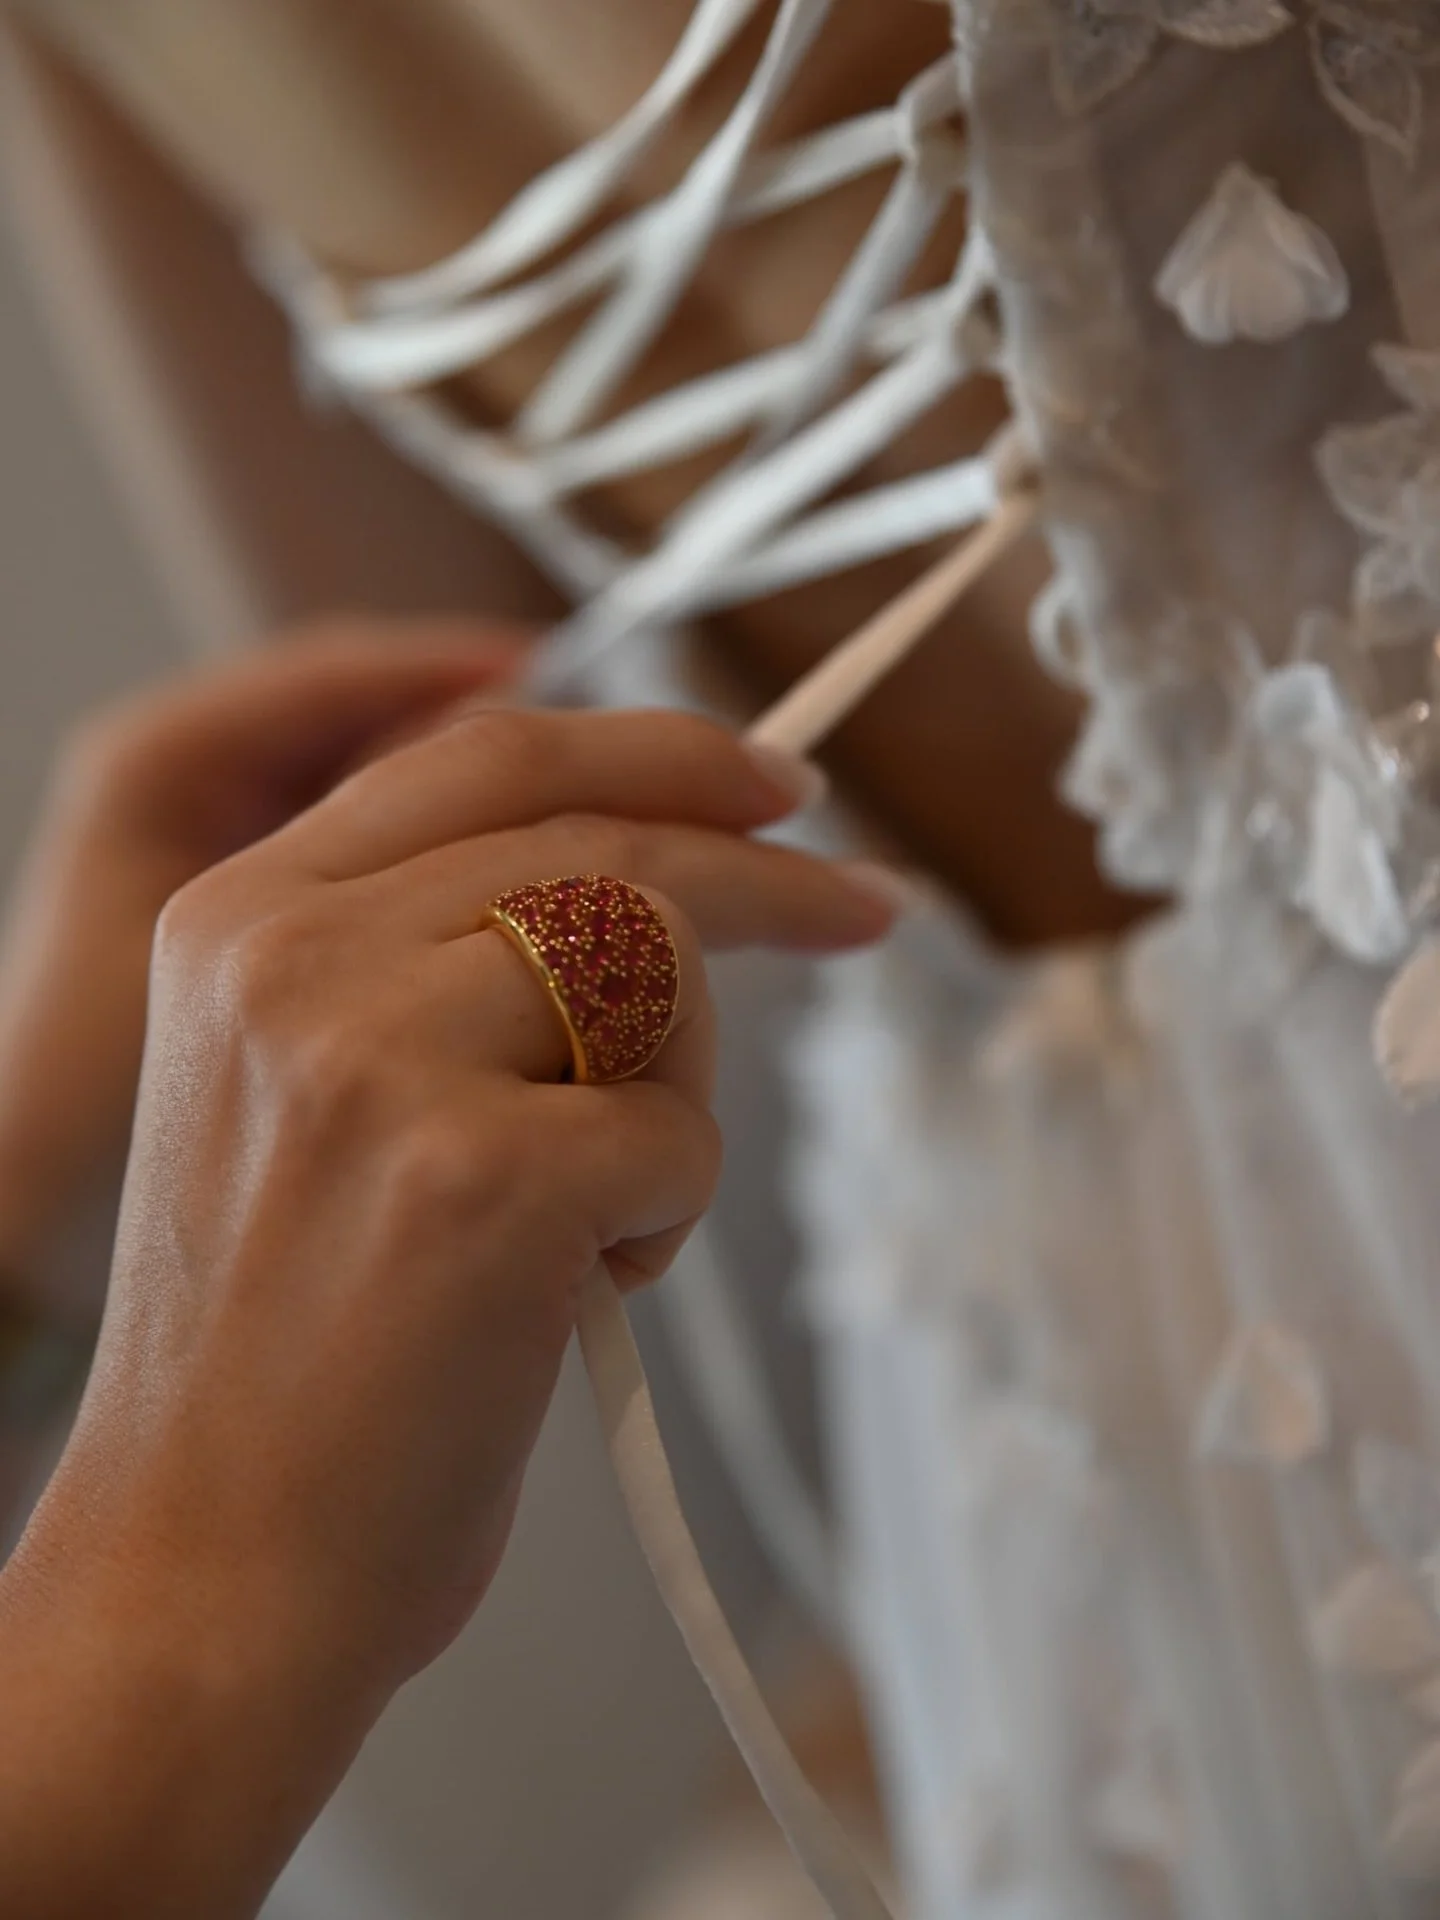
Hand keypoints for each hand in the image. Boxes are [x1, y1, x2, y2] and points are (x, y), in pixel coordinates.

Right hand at [0, 704, 892, 1917]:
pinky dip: (666, 1219)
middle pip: (602, 838)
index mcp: (241, 915)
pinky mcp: (480, 1184)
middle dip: (767, 869)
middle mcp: (293, 958)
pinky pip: (679, 1138)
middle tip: (865, 905)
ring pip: (657, 962)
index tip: (770, 784)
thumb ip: (422, 955)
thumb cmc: (291, 1346)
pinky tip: (571, 1296)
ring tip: (601, 1210)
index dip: (657, 749)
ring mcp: (378, 1062)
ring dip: (683, 1087)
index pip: (488, 752)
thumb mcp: (301, 1090)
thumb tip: (651, 871)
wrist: (208, 1572)